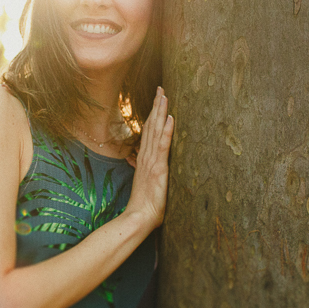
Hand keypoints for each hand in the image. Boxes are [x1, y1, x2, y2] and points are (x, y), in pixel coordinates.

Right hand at [125, 86, 173, 231]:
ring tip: (164, 95)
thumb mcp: (145, 184)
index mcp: (144, 160)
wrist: (138, 219)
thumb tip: (141, 163)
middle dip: (156, 107)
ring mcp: (151, 161)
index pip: (148, 132)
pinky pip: (163, 146)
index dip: (152, 115)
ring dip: (160, 112)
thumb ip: (144, 171)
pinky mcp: (158, 169)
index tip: (157, 100)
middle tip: (160, 88)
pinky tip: (170, 118)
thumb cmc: (144, 206)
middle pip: (151, 126)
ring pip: (156, 131)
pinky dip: (167, 131)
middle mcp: (146, 157)